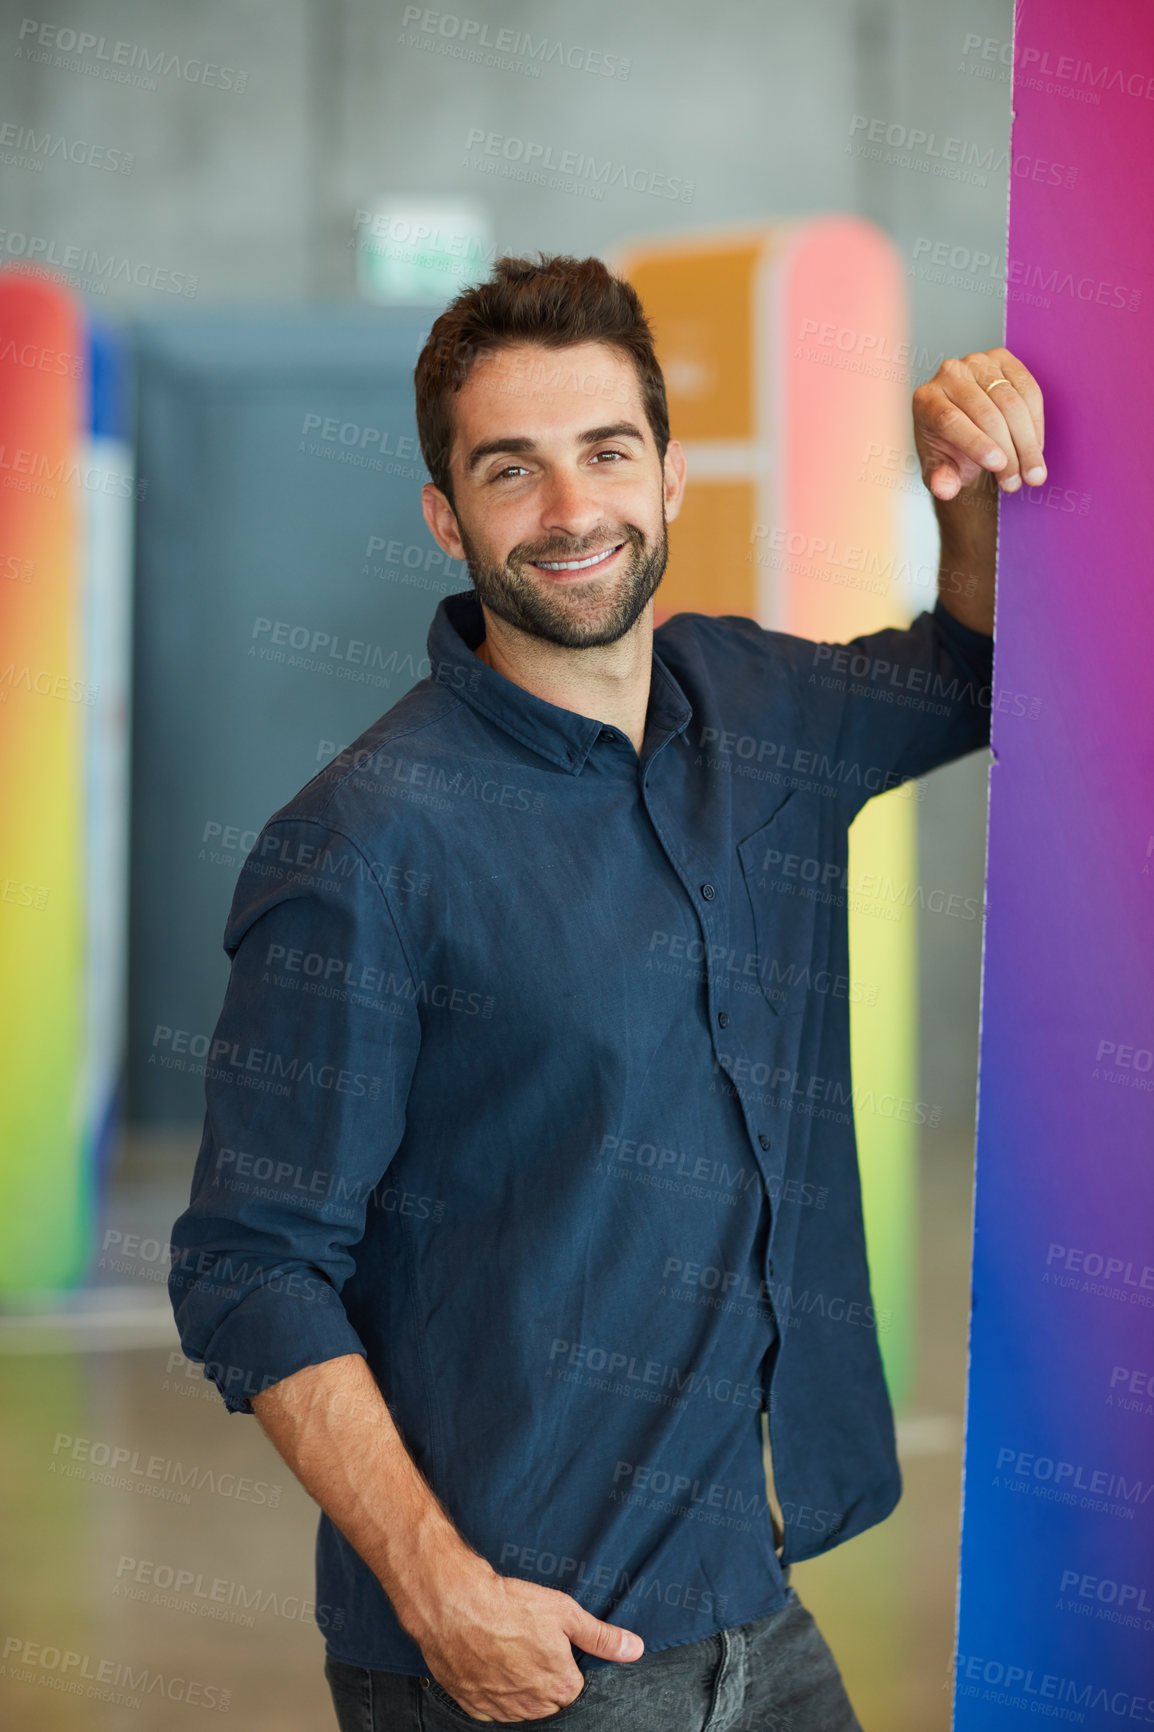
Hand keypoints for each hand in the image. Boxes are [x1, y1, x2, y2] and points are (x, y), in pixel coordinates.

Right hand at [406, 1560, 643, 1721]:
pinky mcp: (474, 1705)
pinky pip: (492, 1708)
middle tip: (527, 1643)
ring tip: (507, 1650)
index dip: (563, 1660)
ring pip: (521, 1706)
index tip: (550, 1641)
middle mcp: (533, 1705)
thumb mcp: (565, 1612)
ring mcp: (502, 1708)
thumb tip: (636, 1649)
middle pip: (549, 1699)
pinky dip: (493, 1691)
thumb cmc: (511, 1604)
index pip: (574, 1685)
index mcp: (561, 1684)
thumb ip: (601, 1637)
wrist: (455, 1605)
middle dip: (544, 1676)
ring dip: (519, 1687)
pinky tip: (489, 1664)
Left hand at [912, 348, 1045, 501]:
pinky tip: (1036, 449)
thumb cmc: (949, 451)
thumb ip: (940, 479)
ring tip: (1032, 474)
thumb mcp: (940, 471)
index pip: (950, 419)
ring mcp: (978, 363)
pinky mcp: (1005, 361)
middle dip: (1007, 451)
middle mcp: (949, 374)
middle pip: (985, 412)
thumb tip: (944, 489)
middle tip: (1017, 483)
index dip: (975, 443)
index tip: (998, 466)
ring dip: (1027, 442)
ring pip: (1011, 402)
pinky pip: (1029, 390)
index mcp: (926, 400)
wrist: (966, 431)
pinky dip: (1036, 423)